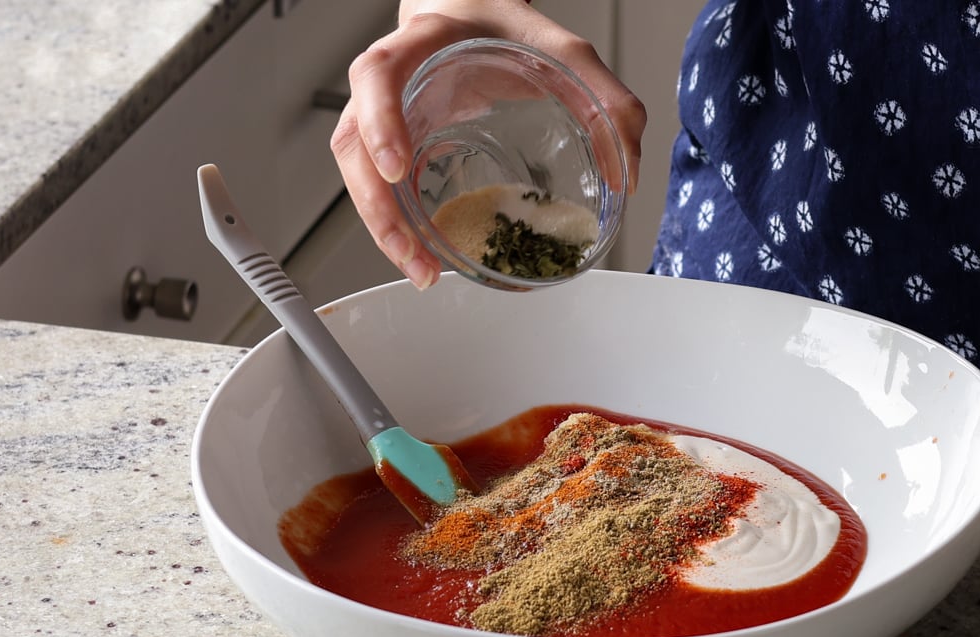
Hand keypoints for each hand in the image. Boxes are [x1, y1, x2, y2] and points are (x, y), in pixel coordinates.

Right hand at [331, 0, 646, 288]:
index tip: (396, 166)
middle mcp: (391, 81)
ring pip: (356, 173)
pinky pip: (377, 187)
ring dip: (382, 227)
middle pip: (352, 140)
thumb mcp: (566, 53)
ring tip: (420, 268)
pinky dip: (394, 226)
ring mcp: (384, 114)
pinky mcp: (393, 143)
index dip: (379, 120)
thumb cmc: (507, 32)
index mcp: (422, 45)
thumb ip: (608, 103)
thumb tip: (627, 173)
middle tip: (410, 248)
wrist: (477, 16)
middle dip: (374, 202)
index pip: (378, 74)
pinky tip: (421, 257)